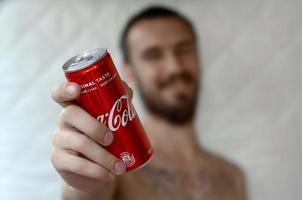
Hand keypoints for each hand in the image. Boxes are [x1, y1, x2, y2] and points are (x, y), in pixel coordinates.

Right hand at [50, 81, 132, 196]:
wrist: (97, 169)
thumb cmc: (106, 138)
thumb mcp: (112, 119)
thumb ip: (119, 100)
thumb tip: (126, 91)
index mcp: (74, 106)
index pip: (60, 93)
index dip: (65, 88)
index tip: (77, 89)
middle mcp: (63, 120)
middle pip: (71, 114)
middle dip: (94, 126)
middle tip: (111, 139)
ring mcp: (59, 140)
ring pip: (79, 142)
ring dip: (103, 156)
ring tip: (120, 166)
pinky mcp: (59, 160)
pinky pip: (77, 164)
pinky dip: (97, 170)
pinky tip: (109, 175)